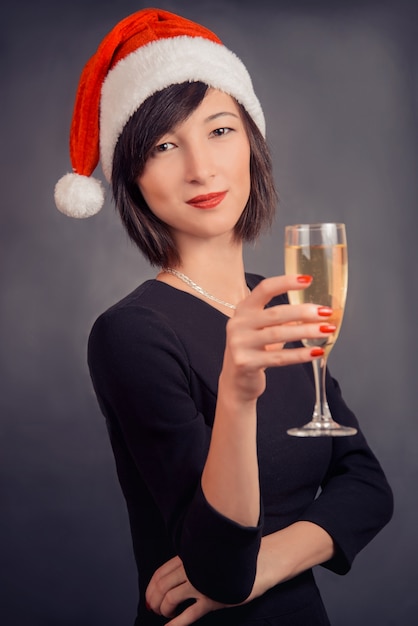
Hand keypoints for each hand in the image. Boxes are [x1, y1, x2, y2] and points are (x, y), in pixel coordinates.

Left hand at [145, 556, 228, 624]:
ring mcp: (201, 585)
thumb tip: (162, 583)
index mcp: (188, 556)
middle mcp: (192, 568)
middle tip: (154, 608)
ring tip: (167, 614)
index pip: (160, 573)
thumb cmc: (227, 562)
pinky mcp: (212, 600)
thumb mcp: (203, 556)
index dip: (150, 588)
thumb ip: (186, 564)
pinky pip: (188, 615)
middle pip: (162, 587)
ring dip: (163, 610)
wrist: (254, 567)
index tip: (149, 598)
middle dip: (154, 601)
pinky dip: (175, 624)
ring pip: (170, 599)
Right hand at [221, 274, 333, 401]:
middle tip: (325, 312)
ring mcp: (240, 344)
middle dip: (303, 312)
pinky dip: (300, 354)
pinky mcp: (246, 363)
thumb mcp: (261, 328)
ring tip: (326, 330)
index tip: (308, 280)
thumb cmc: (253, 350)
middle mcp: (239, 324)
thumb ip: (281, 318)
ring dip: (306, 332)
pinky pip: (279, 357)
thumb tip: (314, 311)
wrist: (236, 380)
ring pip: (279, 334)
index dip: (286, 283)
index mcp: (244, 309)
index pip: (265, 289)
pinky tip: (316, 351)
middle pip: (276, 313)